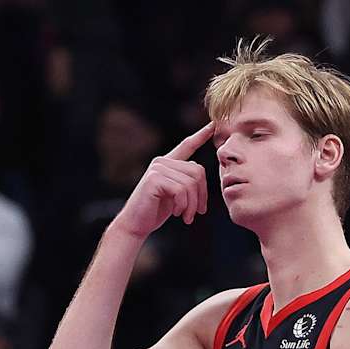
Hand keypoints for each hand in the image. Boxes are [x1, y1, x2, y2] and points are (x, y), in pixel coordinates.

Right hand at [110, 123, 211, 238]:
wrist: (136, 224)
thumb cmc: (155, 211)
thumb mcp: (176, 195)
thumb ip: (187, 183)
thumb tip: (201, 178)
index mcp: (168, 163)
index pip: (187, 145)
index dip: (201, 135)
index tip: (213, 125)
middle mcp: (162, 161)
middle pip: (197, 171)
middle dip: (201, 195)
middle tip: (197, 213)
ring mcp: (157, 168)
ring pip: (190, 183)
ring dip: (191, 204)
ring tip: (186, 216)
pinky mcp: (154, 178)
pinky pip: (181, 190)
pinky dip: (182, 205)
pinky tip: (176, 213)